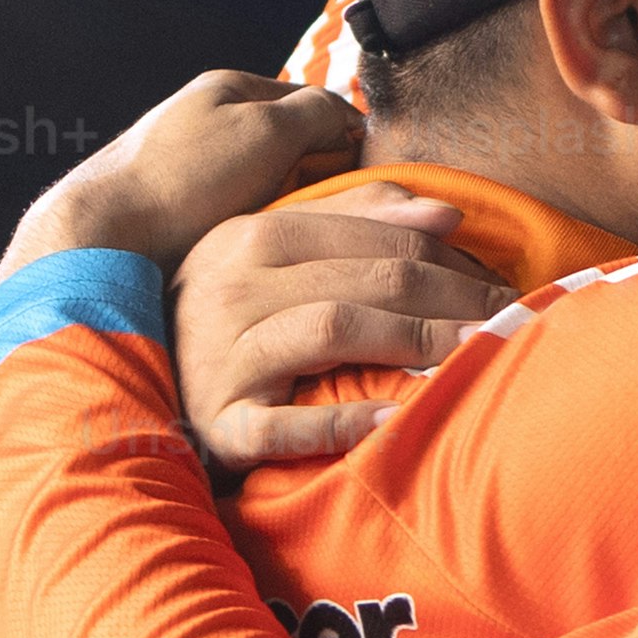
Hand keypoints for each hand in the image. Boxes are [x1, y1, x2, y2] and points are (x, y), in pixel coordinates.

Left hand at [2, 72, 367, 279]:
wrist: (104, 240)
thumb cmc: (184, 179)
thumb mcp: (266, 130)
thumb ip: (319, 113)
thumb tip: (352, 124)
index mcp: (229, 88)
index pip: (316, 105)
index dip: (345, 142)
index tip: (357, 181)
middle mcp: (210, 122)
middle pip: (294, 149)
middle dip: (314, 180)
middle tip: (320, 214)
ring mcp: (194, 168)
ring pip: (270, 189)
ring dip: (286, 212)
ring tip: (286, 237)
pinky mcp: (182, 212)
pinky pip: (240, 219)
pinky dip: (255, 233)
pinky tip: (253, 252)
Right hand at [176, 195, 523, 467]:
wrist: (124, 388)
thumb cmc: (225, 324)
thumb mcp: (271, 257)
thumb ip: (353, 222)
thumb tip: (445, 213)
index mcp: (250, 236)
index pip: (369, 236)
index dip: (447, 258)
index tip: (504, 285)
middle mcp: (232, 286)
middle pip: (364, 278)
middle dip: (451, 298)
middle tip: (513, 321)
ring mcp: (221, 355)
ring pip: (333, 328)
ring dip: (416, 341)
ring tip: (476, 355)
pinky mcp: (219, 423)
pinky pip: (286, 424)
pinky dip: (343, 421)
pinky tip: (398, 417)